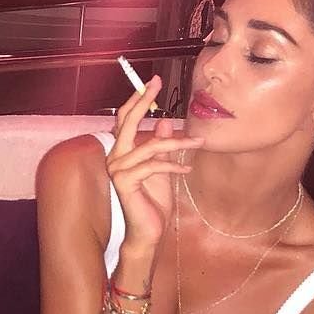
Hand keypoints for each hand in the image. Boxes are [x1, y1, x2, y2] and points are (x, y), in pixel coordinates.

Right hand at [108, 75, 202, 248]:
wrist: (148, 233)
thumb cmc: (154, 202)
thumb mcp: (163, 168)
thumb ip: (161, 146)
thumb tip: (163, 121)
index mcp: (122, 152)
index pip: (125, 119)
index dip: (137, 99)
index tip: (153, 81)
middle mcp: (115, 157)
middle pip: (127, 121)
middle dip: (143, 100)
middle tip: (157, 82)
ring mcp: (117, 169)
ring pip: (150, 145)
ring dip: (177, 143)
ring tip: (197, 143)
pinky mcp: (125, 182)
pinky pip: (153, 165)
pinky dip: (173, 165)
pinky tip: (186, 168)